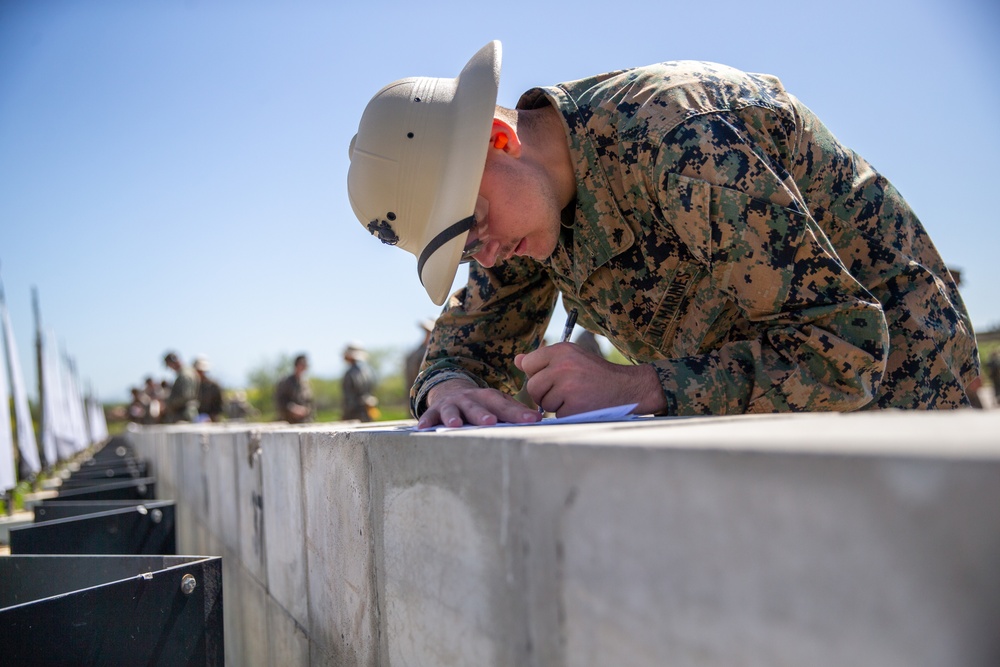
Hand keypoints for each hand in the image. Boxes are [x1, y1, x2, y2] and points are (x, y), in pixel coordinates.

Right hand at [417, 378, 542, 429]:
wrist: (451, 390)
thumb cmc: (481, 403)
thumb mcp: (497, 403)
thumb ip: (515, 411)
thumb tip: (539, 418)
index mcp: (489, 397)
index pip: (505, 405)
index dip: (518, 412)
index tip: (533, 420)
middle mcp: (471, 398)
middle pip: (478, 406)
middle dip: (483, 414)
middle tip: (491, 422)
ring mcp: (452, 404)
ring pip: (453, 410)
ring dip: (453, 416)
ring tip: (455, 424)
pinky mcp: (435, 410)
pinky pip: (429, 415)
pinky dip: (426, 421)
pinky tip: (422, 429)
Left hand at [515, 343, 665, 415]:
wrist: (627, 388)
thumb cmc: (596, 374)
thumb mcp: (572, 358)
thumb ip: (544, 359)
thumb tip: (517, 360)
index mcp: (561, 351)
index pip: (528, 364)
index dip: (537, 375)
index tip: (552, 378)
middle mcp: (563, 366)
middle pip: (532, 387)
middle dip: (543, 394)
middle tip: (564, 392)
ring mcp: (568, 387)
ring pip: (543, 403)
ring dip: (556, 405)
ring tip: (576, 397)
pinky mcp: (573, 407)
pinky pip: (556, 415)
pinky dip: (567, 415)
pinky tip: (582, 406)